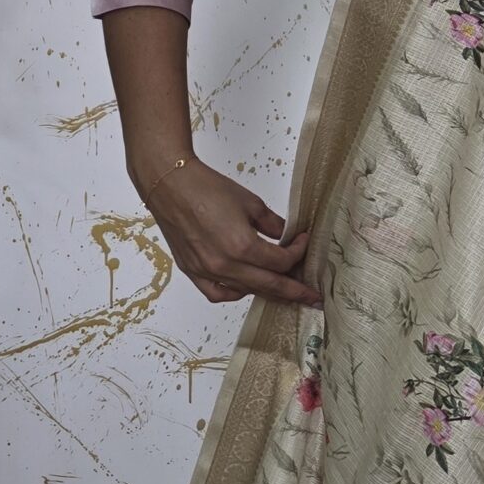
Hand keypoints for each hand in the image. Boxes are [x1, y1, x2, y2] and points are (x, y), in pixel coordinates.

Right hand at [143, 157, 322, 308]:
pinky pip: (218, 294)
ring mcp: (206, 271)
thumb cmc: (207, 188)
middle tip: (312, 298)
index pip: (281, 262)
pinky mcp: (192, 271)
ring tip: (284, 291)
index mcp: (242, 246)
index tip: (303, 241)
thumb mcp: (250, 203)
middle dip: (295, 291)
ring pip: (246, 291)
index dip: (298, 253)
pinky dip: (235, 293)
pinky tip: (247, 287)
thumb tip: (287, 237)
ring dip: (268, 292)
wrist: (170, 185)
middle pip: (269, 285)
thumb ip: (273, 225)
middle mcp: (224, 265)